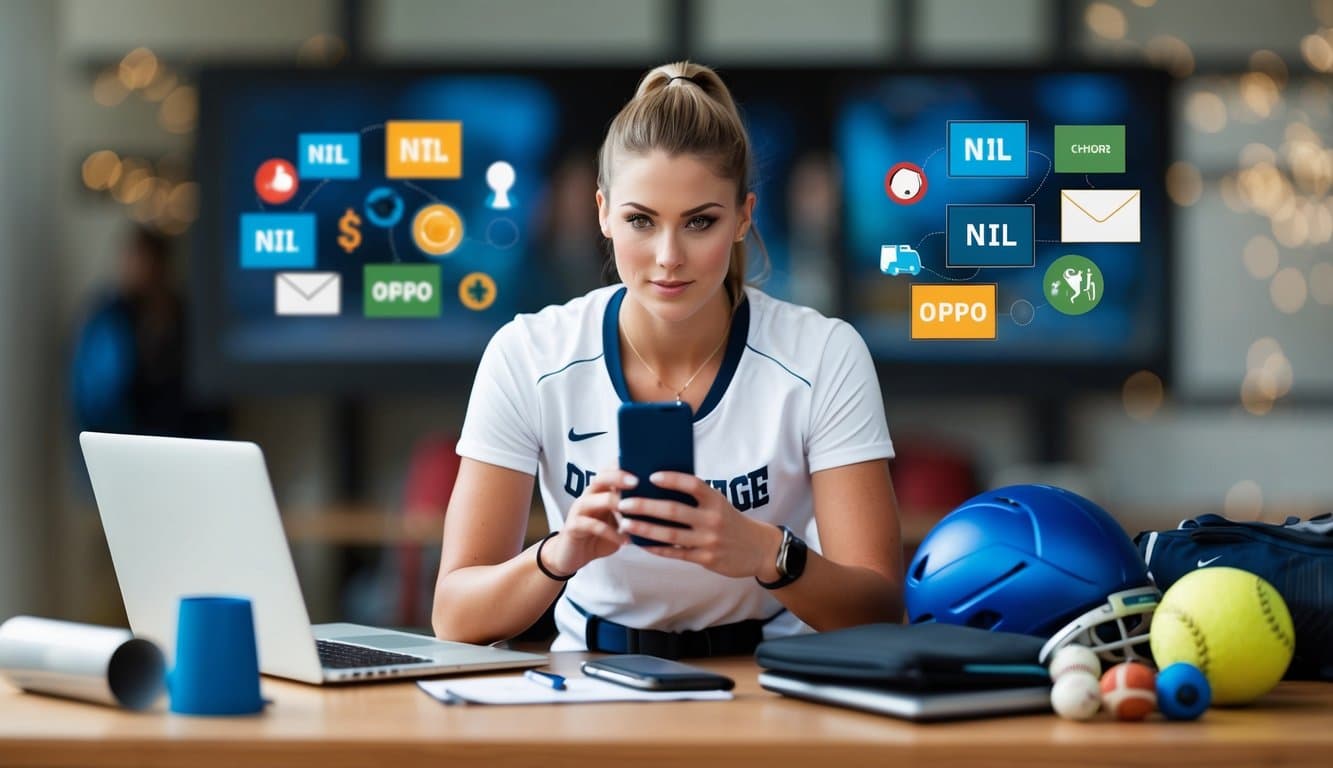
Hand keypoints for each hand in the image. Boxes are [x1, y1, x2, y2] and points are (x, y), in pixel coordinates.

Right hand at [539, 468, 633, 576]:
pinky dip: (611, 533)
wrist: (571, 556)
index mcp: (600, 492)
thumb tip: (662, 504)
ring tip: (633, 512)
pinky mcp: (573, 527)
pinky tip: (626, 541)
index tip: (642, 463)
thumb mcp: (617, 521)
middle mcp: (588, 496)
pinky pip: (592, 526)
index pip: (609, 470)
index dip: (623, 465)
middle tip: (636, 481)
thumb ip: (631, 510)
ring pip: (593, 499)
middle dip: (618, 477)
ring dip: (614, 504)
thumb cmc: (599, 537)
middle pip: (600, 478)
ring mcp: (579, 510)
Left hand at [616, 471, 783, 578]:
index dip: (672, 479)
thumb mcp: (720, 504)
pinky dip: (656, 548)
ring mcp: (708, 540)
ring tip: (624, 523)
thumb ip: (697, 497)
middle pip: (673, 511)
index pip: (693, 484)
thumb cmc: (732, 521)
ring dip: (644, 529)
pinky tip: (640, 543)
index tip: (651, 476)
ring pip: (670, 534)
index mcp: (716, 500)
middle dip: (645, 506)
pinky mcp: (706, 559)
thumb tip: (660, 486)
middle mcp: (712, 519)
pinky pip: (675, 553)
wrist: (759, 549)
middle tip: (624, 502)